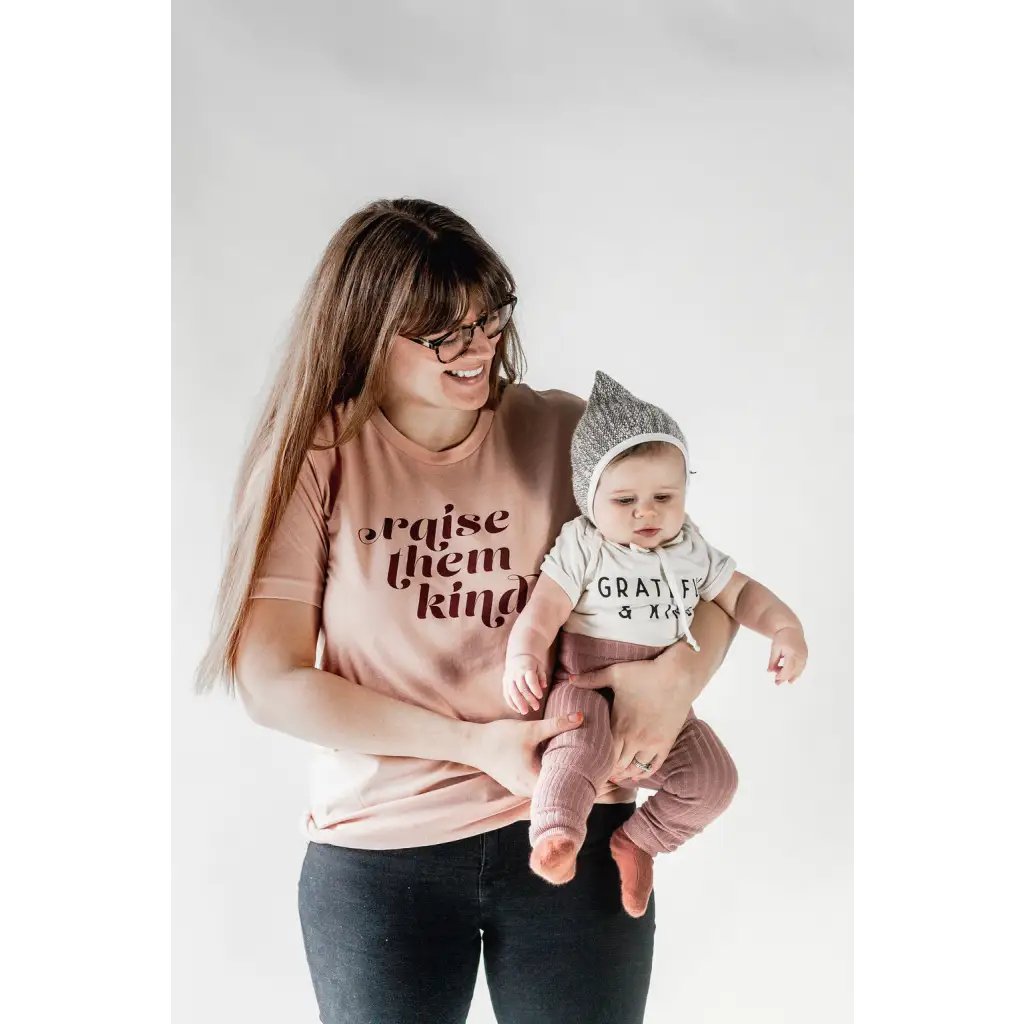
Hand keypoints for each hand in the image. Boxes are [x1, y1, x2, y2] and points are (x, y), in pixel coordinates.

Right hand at [471, 713, 583, 796]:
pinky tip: (556, 762)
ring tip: (578, 765)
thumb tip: (580, 717)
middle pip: (554, 787)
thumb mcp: (530, 729)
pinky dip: (547, 772)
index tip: (594, 774)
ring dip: (558, 774)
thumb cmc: (499, 737)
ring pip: (545, 784)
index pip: (561, 787)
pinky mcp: (516, 781)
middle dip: (571, 777)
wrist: (472, 743)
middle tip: (591, 768)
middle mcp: (526, 790)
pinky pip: (537, 781)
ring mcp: (520, 788)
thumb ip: (556, 725)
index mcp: (531, 781)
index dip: (577, 779)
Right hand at [503, 653, 546, 714]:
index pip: (530, 680)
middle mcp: (516, 674)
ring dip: (518, 703)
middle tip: (536, 708)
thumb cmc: (532, 663)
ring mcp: (509, 678)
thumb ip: (542, 676)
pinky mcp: (505, 682)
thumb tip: (544, 686)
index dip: (535, 689)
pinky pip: (506, 694)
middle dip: (528, 699)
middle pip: (521, 688)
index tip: (540, 696)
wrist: (518, 655)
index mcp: (526, 669)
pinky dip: (511, 703)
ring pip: (512, 693)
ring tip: (525, 712)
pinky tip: (517, 710)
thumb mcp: (539, 666)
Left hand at [571, 657, 691, 785]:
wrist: (678, 675)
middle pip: (618, 765)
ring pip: (635, 769)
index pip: (604, 753)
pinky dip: (644, 773)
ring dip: (625, 773)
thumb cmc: (645, 672)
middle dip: (609, 769)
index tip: (589, 763)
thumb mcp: (615, 673)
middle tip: (601, 772)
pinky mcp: (666, 743)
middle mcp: (635, 739)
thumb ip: (591, 679)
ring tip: (617, 775)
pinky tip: (637, 775)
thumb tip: (570, 678)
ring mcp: (652, 743)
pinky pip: (654, 766)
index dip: (597, 761)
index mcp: (619, 725)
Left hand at [769, 626, 807, 683]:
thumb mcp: (775, 648)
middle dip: (785, 677)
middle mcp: (800, 655)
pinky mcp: (805, 657)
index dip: (782, 675)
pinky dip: (796, 673)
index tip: (776, 679)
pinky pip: (801, 667)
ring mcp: (804, 656)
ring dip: (791, 676)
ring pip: (798, 670)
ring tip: (784, 681)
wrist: (792, 629)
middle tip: (776, 683)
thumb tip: (769, 671)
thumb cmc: (782, 637)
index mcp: (792, 652)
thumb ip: (773, 660)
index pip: (788, 668)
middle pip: (793, 671)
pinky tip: (791, 678)